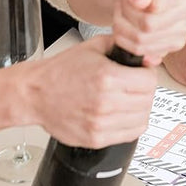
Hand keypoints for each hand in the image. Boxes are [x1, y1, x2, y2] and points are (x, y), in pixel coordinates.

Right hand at [27, 35, 158, 147]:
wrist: (35, 94)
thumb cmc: (61, 70)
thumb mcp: (95, 46)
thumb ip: (123, 47)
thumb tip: (148, 54)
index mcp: (108, 77)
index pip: (150, 81)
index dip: (148, 74)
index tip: (142, 73)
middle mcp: (106, 102)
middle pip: (148, 100)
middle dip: (145, 90)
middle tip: (136, 85)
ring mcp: (101, 123)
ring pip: (142, 119)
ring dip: (140, 108)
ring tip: (129, 100)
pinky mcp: (96, 139)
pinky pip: (129, 135)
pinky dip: (131, 124)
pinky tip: (122, 114)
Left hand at [112, 0, 185, 62]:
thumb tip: (141, 0)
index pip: (157, 2)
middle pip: (149, 23)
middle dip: (127, 13)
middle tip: (124, 1)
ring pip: (142, 40)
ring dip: (123, 26)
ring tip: (125, 11)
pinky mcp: (175, 45)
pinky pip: (141, 51)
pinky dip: (127, 39)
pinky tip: (131, 24)